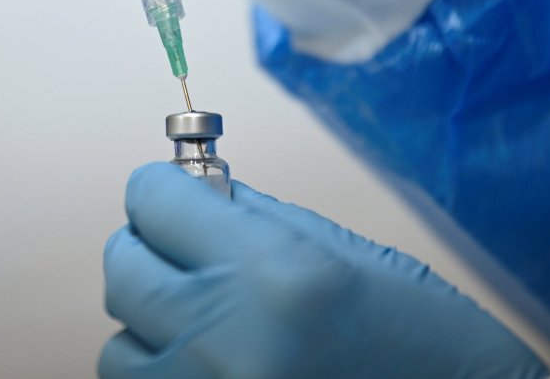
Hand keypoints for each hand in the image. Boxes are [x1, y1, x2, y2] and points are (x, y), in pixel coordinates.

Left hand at [99, 163, 548, 378]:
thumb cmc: (432, 343)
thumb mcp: (351, 257)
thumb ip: (257, 218)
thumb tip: (192, 189)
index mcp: (270, 272)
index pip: (151, 199)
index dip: (164, 190)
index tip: (178, 194)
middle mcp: (226, 339)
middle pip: (121, 268)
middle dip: (147, 246)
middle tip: (184, 249)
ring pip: (118, 347)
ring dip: (151, 324)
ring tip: (207, 322)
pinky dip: (166, 373)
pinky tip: (216, 363)